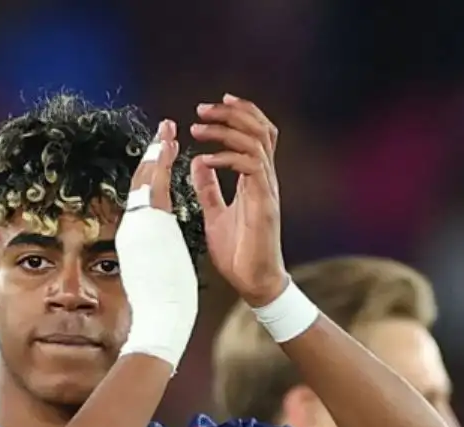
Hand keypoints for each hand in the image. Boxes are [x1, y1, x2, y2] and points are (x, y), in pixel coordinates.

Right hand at [116, 118, 199, 366]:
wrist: (160, 319)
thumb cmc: (163, 304)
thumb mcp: (160, 271)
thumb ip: (157, 253)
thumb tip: (158, 250)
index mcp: (138, 239)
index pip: (144, 199)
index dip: (152, 174)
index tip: (161, 155)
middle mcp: (134, 229)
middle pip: (142, 184)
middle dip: (153, 156)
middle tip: (164, 131)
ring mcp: (139, 226)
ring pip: (146, 180)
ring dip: (157, 152)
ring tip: (167, 130)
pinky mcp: (149, 226)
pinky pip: (154, 186)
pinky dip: (160, 163)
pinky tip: (167, 144)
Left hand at [189, 95, 287, 306]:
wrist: (254, 282)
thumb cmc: (239, 252)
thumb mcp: (215, 214)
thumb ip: (208, 188)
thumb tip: (197, 163)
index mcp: (254, 179)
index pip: (254, 134)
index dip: (238, 114)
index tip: (213, 107)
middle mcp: (264, 178)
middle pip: (259, 129)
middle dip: (231, 113)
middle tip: (202, 109)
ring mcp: (266, 189)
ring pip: (255, 142)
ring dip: (225, 130)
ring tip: (198, 129)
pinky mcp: (264, 203)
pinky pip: (250, 167)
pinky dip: (226, 158)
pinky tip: (206, 159)